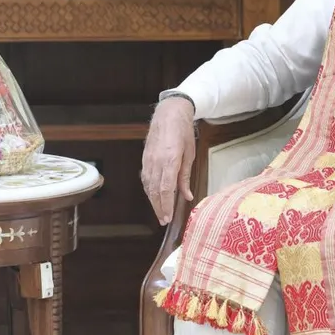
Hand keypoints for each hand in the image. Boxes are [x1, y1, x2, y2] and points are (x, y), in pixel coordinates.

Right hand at [141, 96, 197, 224]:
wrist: (169, 113)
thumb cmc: (182, 131)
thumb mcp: (190, 154)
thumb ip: (185, 177)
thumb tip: (187, 196)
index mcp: (169, 160)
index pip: (165, 189)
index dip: (166, 205)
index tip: (168, 217)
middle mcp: (156, 162)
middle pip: (154, 190)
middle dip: (158, 207)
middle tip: (163, 221)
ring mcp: (148, 160)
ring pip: (147, 185)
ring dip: (152, 200)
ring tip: (159, 212)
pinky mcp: (144, 158)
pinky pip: (145, 177)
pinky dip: (148, 189)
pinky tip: (153, 196)